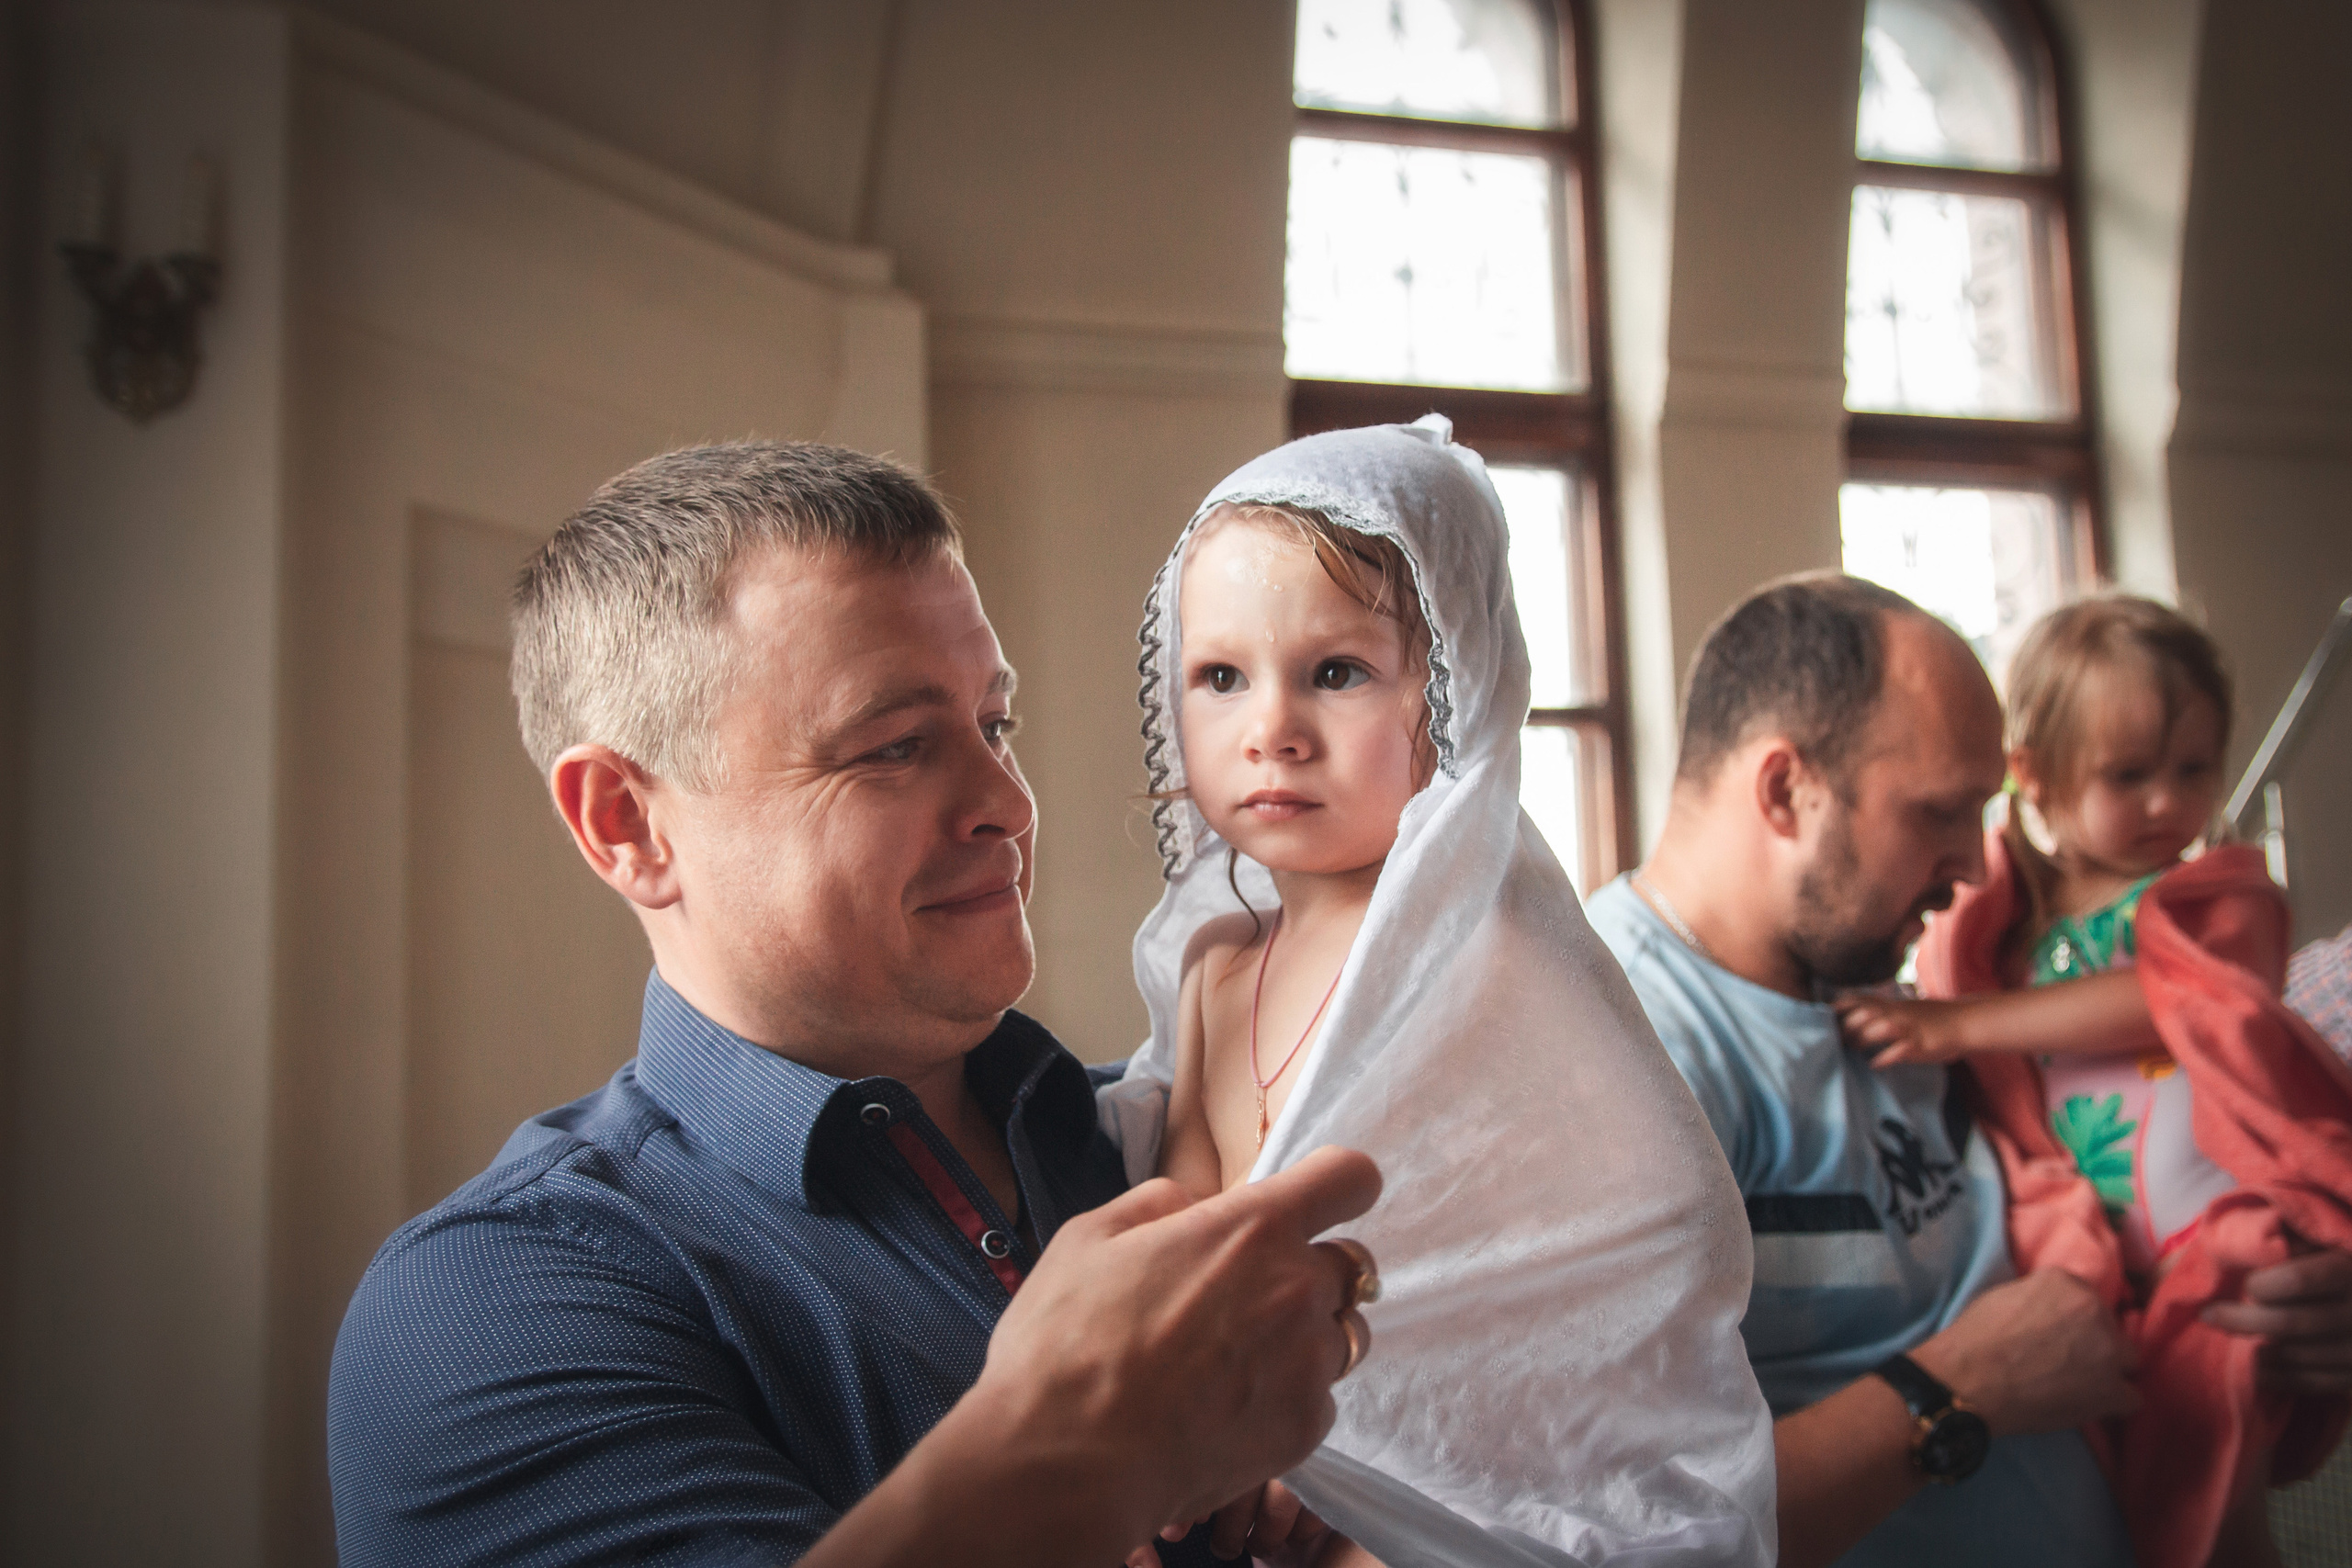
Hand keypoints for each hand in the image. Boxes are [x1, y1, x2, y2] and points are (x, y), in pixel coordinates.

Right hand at [972, 1145, 1381, 1555]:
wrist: (1067, 1464)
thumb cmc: (1066, 1344)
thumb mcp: (1091, 1237)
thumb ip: (1160, 1204)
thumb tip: (1196, 1207)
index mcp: (1253, 1229)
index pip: (1351, 1178)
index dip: (1337, 1185)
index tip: (1313, 1202)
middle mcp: (1298, 1289)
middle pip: (1348, 1266)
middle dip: (1304, 1273)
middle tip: (1240, 1302)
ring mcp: (1309, 1363)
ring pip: (1338, 1334)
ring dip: (1302, 1338)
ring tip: (1230, 1364)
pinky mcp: (1306, 1427)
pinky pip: (1319, 1396)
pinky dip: (1286, 1398)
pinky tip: (1226, 1411)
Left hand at [1835, 994, 1972, 1066]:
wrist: (1964, 1021)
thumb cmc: (1929, 1017)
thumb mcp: (1903, 1008)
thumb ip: (1881, 1010)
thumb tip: (1855, 1017)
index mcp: (1891, 1005)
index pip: (1859, 1000)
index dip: (1839, 1006)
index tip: (1823, 1016)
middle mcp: (1898, 1014)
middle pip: (1865, 1014)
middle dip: (1847, 1027)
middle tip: (1838, 1041)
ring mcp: (1910, 1028)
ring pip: (1881, 1028)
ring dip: (1863, 1039)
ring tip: (1854, 1050)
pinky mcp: (1921, 1044)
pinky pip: (1900, 1050)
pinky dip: (1884, 1057)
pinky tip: (1874, 1065)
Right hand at [1912, 1268, 2139, 1433]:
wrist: (1968, 1379)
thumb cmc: (1975, 1337)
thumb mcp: (2006, 1296)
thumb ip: (2041, 1298)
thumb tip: (2052, 1313)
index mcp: (2066, 1282)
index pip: (2086, 1298)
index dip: (2073, 1320)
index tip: (2058, 1334)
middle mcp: (2095, 1310)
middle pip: (2111, 1328)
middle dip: (2093, 1342)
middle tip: (2065, 1359)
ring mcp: (2107, 1351)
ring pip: (2127, 1359)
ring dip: (2108, 1370)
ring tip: (2080, 1384)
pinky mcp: (2111, 1391)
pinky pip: (2131, 1397)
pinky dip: (2112, 1402)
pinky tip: (2090, 1405)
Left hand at [2203, 1247, 2351, 1393]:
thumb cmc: (2327, 1261)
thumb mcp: (2314, 1242)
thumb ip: (2283, 1242)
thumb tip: (2239, 1246)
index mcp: (2348, 1268)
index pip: (2297, 1280)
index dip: (2261, 1285)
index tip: (2244, 1285)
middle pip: (2288, 1322)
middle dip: (2240, 1320)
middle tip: (2209, 1315)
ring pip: (2295, 1355)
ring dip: (2254, 1350)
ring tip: (2229, 1336)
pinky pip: (2311, 1383)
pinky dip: (2275, 1377)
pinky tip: (2255, 1366)